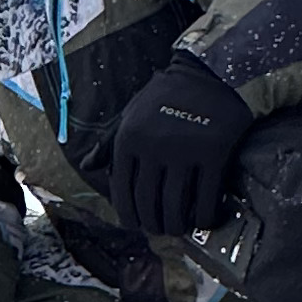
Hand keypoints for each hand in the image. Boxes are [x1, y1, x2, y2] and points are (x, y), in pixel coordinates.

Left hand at [110, 55, 255, 240]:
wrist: (208, 72)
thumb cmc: (164, 96)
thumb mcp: (130, 114)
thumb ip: (108, 142)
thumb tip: (87, 166)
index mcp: (128, 139)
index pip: (123, 190)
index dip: (128, 214)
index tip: (136, 225)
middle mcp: (153, 147)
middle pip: (148, 202)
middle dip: (152, 223)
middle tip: (159, 230)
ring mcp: (185, 151)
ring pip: (176, 204)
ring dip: (176, 224)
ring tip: (178, 228)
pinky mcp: (214, 152)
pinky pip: (207, 196)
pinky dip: (205, 216)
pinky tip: (205, 220)